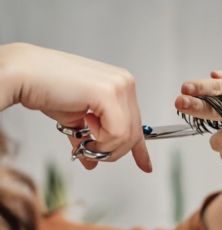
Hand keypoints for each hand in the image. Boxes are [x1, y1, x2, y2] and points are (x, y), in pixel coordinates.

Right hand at [0, 43, 150, 171]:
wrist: (24, 75)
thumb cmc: (46, 90)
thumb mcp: (76, 119)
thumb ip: (89, 138)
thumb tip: (92, 162)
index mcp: (120, 86)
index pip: (137, 123)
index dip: (140, 149)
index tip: (145, 166)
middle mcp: (125, 83)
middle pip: (133, 134)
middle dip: (111, 151)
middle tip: (88, 150)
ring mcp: (119, 86)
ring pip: (126, 136)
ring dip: (102, 146)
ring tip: (82, 135)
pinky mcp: (108, 93)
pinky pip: (116, 132)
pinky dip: (100, 139)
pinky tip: (84, 122)